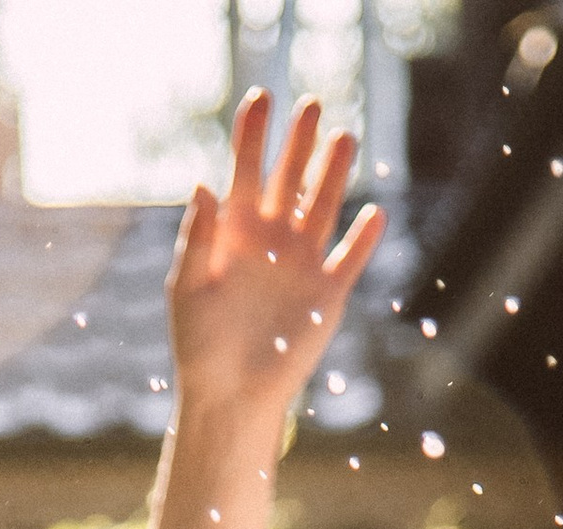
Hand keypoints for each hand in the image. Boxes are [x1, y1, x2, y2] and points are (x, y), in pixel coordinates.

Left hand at [169, 91, 383, 419]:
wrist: (230, 395)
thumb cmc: (199, 345)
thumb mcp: (187, 288)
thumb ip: (196, 239)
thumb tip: (203, 186)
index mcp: (234, 232)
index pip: (244, 170)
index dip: (253, 134)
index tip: (261, 98)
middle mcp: (271, 240)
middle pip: (289, 178)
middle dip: (299, 142)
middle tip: (312, 106)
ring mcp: (301, 264)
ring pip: (322, 207)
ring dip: (333, 175)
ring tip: (344, 138)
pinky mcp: (326, 295)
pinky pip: (350, 259)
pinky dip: (364, 238)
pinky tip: (376, 213)